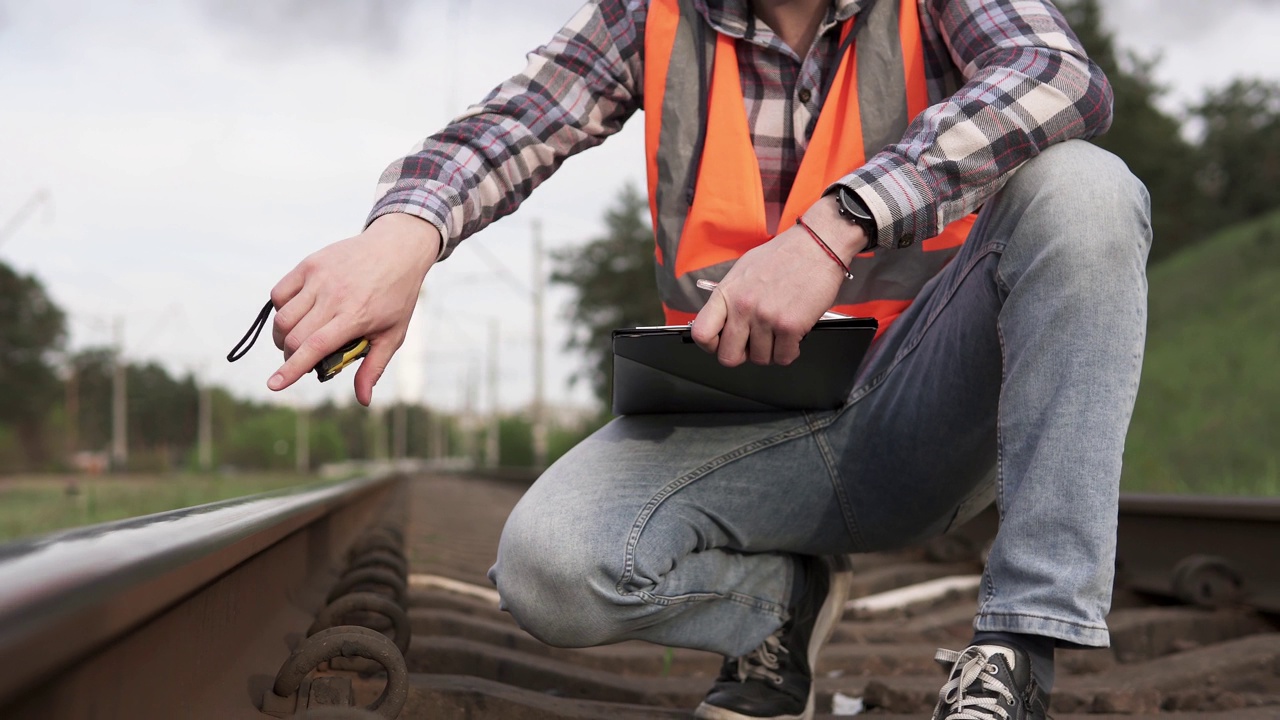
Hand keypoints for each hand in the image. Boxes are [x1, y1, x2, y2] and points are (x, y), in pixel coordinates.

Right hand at [268, 213, 441, 405]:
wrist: (397, 248)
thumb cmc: (397, 296)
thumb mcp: (394, 334)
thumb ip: (374, 367)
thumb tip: (363, 400)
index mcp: (355, 316)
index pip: (315, 347)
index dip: (291, 369)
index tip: (274, 385)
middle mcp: (334, 296)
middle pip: (294, 335)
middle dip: (289, 356)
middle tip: (299, 361)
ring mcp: (319, 278)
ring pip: (283, 317)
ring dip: (282, 337)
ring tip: (295, 341)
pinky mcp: (309, 264)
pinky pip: (279, 293)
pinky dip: (280, 310)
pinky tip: (295, 315)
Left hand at [690, 197, 863, 366]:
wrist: (816, 246)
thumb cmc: (783, 256)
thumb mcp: (743, 271)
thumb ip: (730, 299)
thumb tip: (721, 323)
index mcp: (727, 293)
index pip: (701, 333)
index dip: (711, 346)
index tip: (722, 344)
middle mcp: (743, 307)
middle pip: (729, 357)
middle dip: (743, 355)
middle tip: (754, 343)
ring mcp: (766, 318)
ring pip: (761, 359)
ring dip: (771, 351)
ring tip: (778, 331)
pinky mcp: (790, 326)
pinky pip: (785, 357)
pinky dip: (790, 351)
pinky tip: (792, 335)